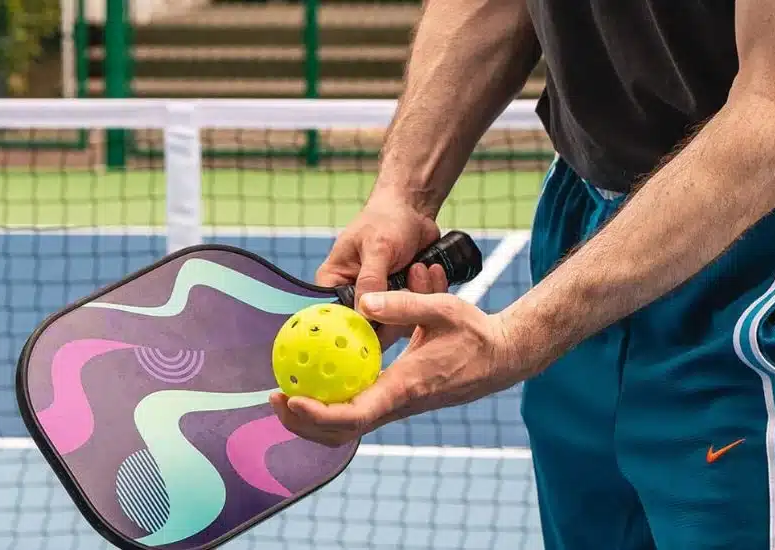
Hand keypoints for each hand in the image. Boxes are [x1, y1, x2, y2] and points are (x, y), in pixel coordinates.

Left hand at [269, 291, 515, 446]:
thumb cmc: (474, 333)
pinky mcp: (396, 400)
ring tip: (284, 392)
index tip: (290, 398)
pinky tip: (315, 381)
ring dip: (312, 417)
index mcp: (404, 388)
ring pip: (346, 427)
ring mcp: (396, 406)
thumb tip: (362, 300)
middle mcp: (397, 405)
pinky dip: (331, 404)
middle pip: (340, 431)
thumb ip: (403, 303)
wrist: (500, 358)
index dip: (318, 414)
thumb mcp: (442, 308)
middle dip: (303, 422)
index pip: (354, 414)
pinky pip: (357, 411)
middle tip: (274, 396)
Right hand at [316, 188, 446, 347]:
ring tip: (419, 268)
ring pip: (396, 322)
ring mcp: (380, 299)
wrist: (414, 210)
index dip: (357, 326)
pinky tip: (429, 270)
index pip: (338, 318)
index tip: (381, 321)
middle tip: (407, 284)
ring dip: (414, 298)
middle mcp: (354, 295)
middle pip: (370, 326)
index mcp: (334, 282)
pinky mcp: (402, 300)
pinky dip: (427, 295)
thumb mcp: (378, 247)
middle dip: (395, 310)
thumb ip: (370, 280)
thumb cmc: (387, 219)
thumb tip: (365, 313)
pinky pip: (415, 312)